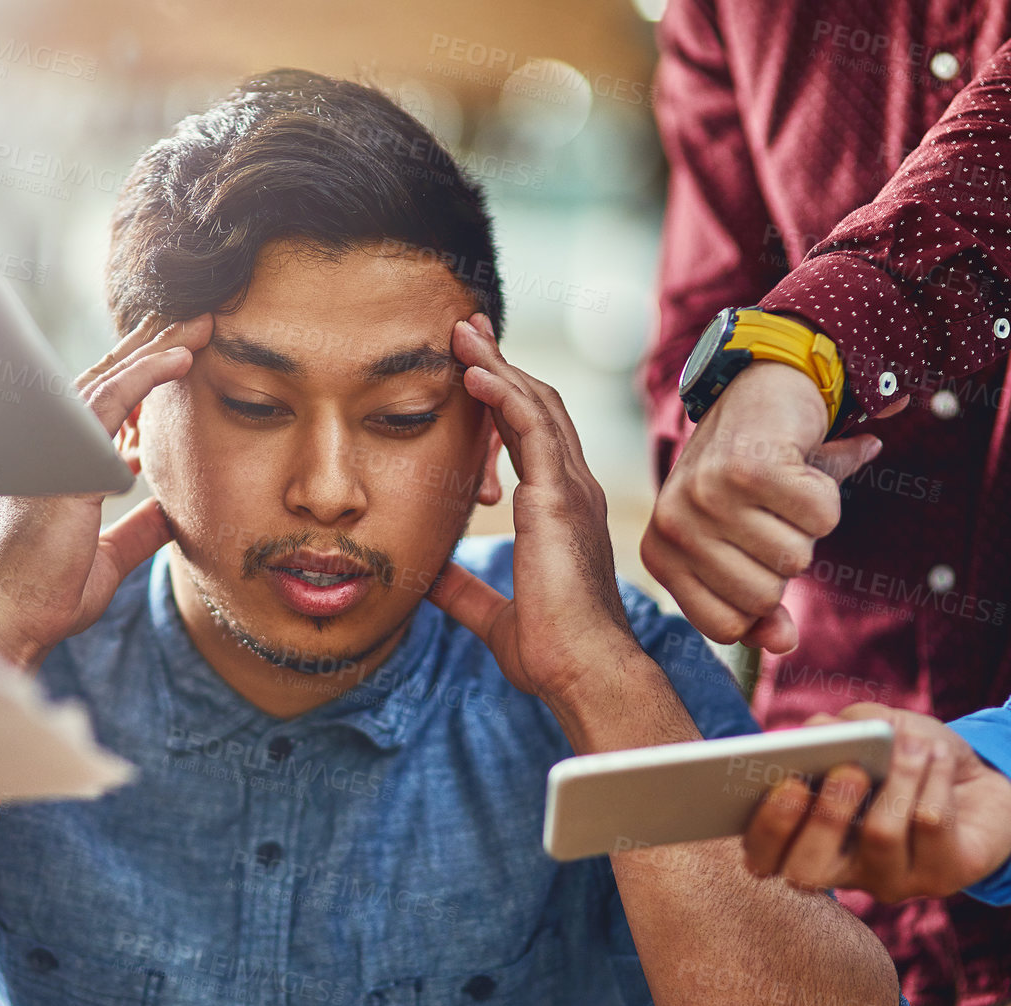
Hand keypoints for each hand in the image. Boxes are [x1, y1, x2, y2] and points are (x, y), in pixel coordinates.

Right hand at [0, 315, 212, 669]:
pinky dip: (148, 374)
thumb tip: (171, 513)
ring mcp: (53, 445)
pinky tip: (182, 358)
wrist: (15, 618)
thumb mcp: (109, 556)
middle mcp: (51, 443)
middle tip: (198, 319)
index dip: (143, 374)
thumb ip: (139, 529)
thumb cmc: (50, 594)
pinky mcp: (65, 456)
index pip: (104, 403)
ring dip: (160, 347)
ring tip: (203, 323)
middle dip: (154, 344)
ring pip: (113, 377)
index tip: (183, 354)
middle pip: (108, 377)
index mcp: (59, 461)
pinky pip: (112, 400)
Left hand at [428, 314, 642, 712]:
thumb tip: (427, 575)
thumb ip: (463, 591)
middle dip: (501, 365)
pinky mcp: (559, 496)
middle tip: (467, 331)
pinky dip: (502, 393)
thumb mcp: (494, 616)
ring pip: (534, 405)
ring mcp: (571, 489)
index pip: (534, 439)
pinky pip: (531, 427)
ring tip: (461, 333)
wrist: (583, 670)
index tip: (474, 371)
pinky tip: (473, 372)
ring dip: (496, 365)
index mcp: (563, 514)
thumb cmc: (552, 652)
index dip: (505, 400)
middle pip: (537, 407)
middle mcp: (574, 491)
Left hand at [641, 361, 880, 652]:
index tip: (751, 556)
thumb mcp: (744, 550)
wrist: (759, 390)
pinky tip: (798, 465)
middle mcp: (674, 525)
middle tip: (768, 514)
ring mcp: (707, 494)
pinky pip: (820, 517)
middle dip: (786, 558)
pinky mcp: (750, 467)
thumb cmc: (751, 486)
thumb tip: (784, 644)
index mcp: (661, 554)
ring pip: (796, 557)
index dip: (760, 601)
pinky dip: (826, 491)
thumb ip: (760, 608)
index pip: (726, 628)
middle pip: (764, 595)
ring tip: (780, 489)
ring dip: (806, 524)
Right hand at [741, 703, 1010, 901]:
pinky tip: (939, 757)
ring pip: (879, 836)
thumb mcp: (865, 731)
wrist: (977, 781)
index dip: (768, 828)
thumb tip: (815, 730)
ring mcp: (890, 881)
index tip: (789, 783)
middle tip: (848, 770)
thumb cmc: (902, 755)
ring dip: (899, 777)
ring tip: (912, 745)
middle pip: (807, 869)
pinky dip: (934, 778)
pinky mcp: (941, 878)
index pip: (763, 856)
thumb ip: (832, 728)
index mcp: (802, 837)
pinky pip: (929, 826)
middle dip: (826, 816)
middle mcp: (840, 870)